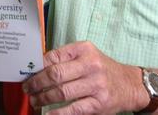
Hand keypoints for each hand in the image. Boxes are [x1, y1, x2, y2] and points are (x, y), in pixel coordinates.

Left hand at [23, 42, 146, 113]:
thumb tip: (38, 67)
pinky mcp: (99, 103)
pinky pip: (74, 109)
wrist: (130, 85)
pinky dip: (58, 113)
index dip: (37, 66)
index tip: (27, 73)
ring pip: (62, 92)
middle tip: (27, 88)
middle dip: (36, 82)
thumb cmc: (102, 69)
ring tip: (35, 100)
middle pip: (56, 74)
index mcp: (84, 49)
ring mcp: (96, 85)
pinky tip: (48, 114)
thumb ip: (66, 59)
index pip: (54, 56)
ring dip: (43, 98)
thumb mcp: (87, 56)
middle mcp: (91, 65)